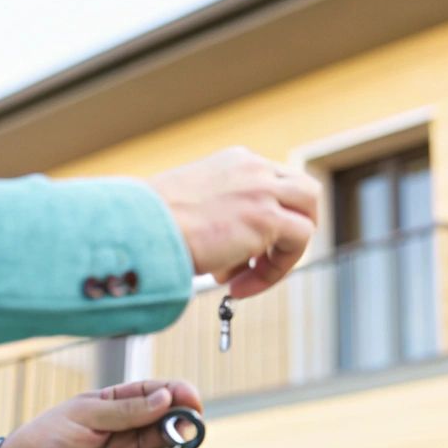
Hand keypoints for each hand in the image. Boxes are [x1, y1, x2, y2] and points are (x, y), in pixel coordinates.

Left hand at [0, 379, 202, 447]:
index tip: (192, 397)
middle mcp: (122, 430)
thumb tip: (166, 397)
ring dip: (173, 446)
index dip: (175, 392)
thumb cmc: (44, 441)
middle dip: (180, 420)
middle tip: (190, 423)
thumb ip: (126, 410)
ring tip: (177, 444)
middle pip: (162, 420)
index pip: (152, 393)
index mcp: (112, 404)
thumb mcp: (84, 416)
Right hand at [145, 146, 319, 298]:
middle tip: (259, 259)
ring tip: (248, 275)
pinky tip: (240, 286)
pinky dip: (275, 271)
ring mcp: (262, 190)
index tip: (240, 250)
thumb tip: (230, 252)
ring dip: (287, 250)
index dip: (266, 219)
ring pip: (308, 213)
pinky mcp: (267, 217)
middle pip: (302, 193)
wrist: (139, 227)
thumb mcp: (192, 208)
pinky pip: (298, 244)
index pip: (273, 184)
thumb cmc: (151, 224)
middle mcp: (253, 169)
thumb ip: (220, 218)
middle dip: (289, 228)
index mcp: (235, 162)